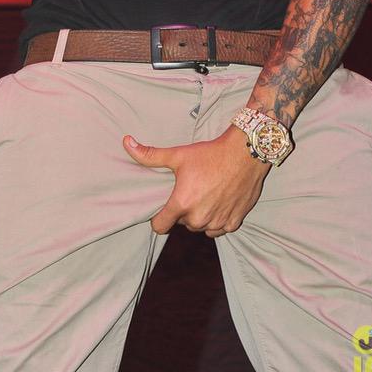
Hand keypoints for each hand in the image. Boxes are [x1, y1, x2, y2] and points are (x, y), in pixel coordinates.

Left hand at [123, 124, 268, 237]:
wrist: (245, 153)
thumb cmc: (209, 154)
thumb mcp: (178, 154)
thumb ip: (150, 155)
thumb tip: (126, 142)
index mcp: (182, 204)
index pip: (160, 227)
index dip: (159, 218)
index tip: (164, 208)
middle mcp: (199, 218)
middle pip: (182, 224)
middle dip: (183, 212)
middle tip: (191, 190)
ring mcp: (218, 222)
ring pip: (201, 227)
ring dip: (201, 216)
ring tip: (205, 194)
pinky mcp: (234, 222)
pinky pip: (219, 229)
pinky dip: (218, 219)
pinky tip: (219, 201)